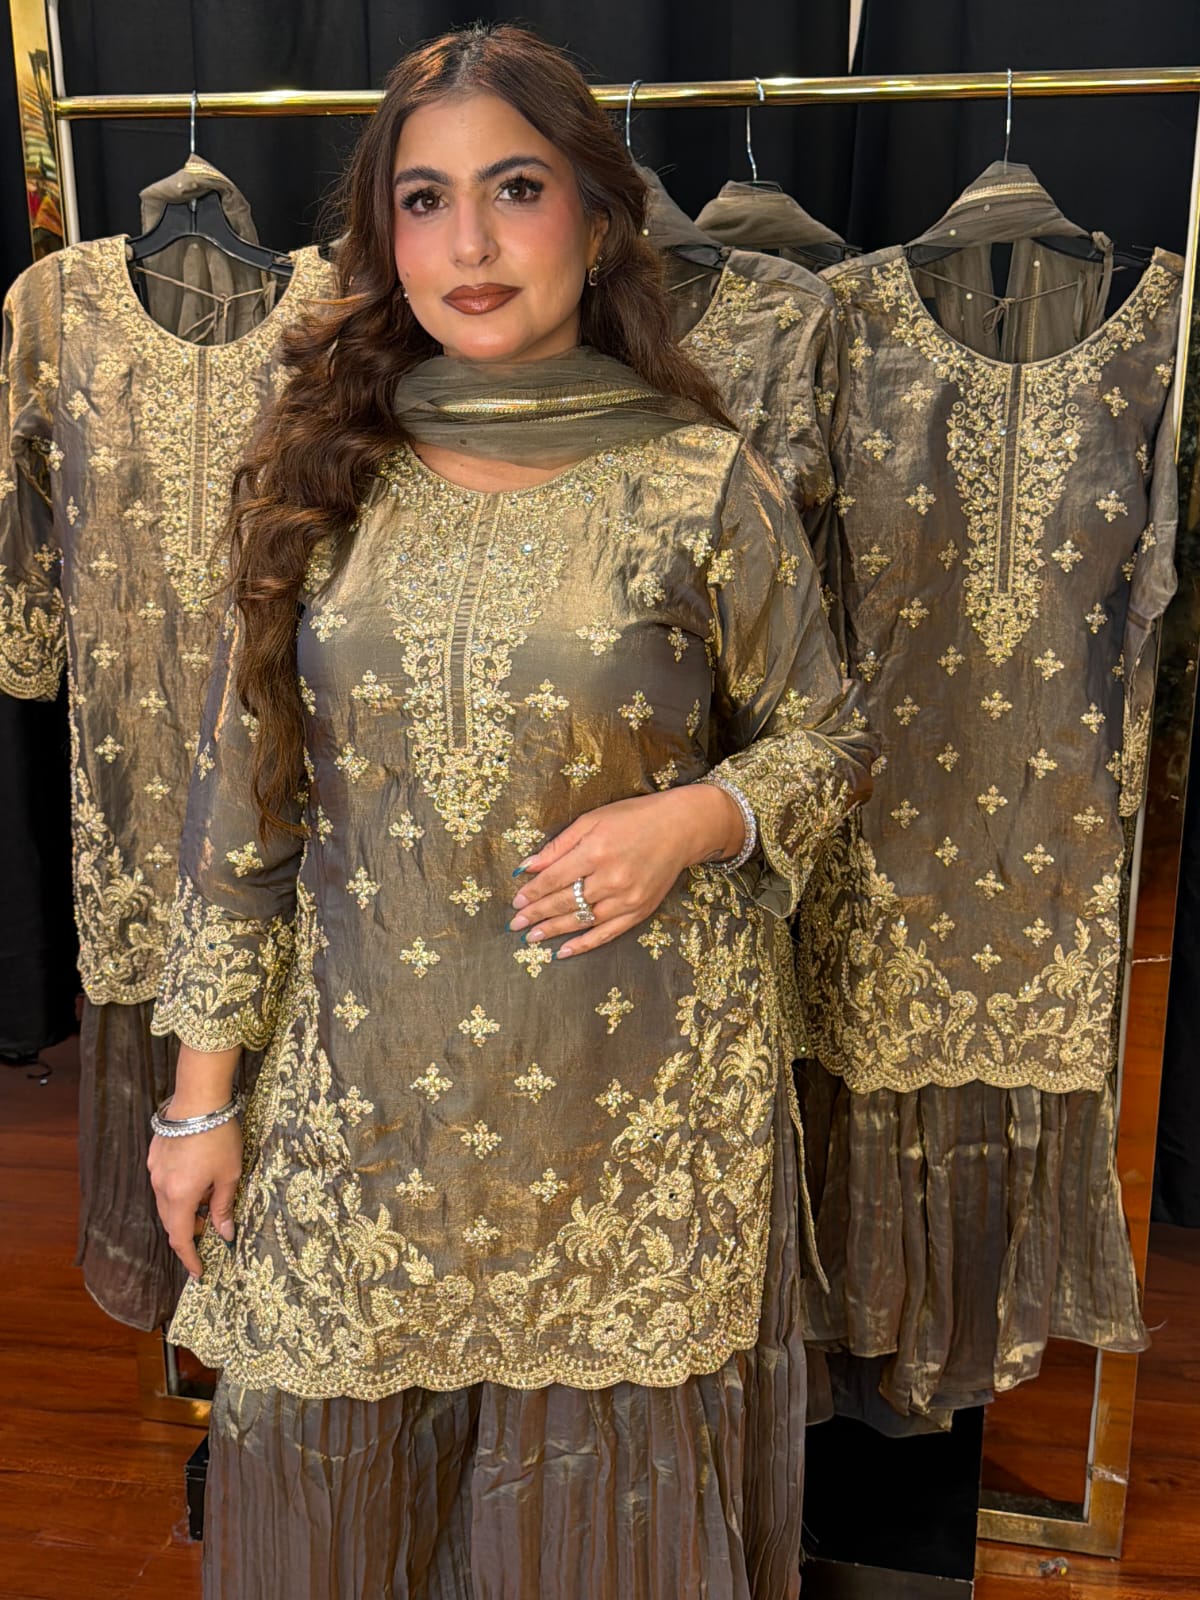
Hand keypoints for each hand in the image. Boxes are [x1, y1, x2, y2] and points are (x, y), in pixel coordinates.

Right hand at [147, 1119, 242, 1279]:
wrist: (198, 1098)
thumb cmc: (218, 1136)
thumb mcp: (230, 1174)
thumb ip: (224, 1206)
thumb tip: (225, 1234)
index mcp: (180, 1197)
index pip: (181, 1238)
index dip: (190, 1258)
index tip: (199, 1272)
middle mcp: (161, 1187)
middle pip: (172, 1222)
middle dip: (191, 1232)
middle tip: (212, 1231)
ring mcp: (154, 1171)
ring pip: (166, 1203)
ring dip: (185, 1210)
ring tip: (208, 1201)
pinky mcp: (154, 1156)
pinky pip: (163, 1184)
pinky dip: (178, 1192)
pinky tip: (197, 1180)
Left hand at [509, 784, 743, 958]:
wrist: (680, 828)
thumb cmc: (634, 818)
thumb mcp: (592, 820)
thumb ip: (559, 845)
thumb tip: (527, 867)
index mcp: (596, 851)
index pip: (554, 879)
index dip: (533, 892)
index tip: (516, 902)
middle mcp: (610, 878)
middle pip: (564, 902)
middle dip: (536, 914)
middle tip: (514, 924)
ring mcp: (626, 898)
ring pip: (582, 920)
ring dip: (554, 931)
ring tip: (531, 938)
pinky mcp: (639, 911)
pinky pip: (606, 933)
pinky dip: (584, 944)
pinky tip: (563, 951)